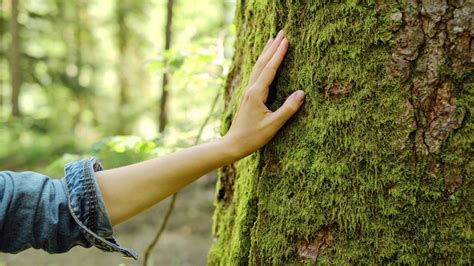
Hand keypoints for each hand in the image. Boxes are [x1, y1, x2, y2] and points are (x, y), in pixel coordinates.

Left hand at [224, 30, 304, 158]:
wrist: (233, 144)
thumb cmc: (253, 137)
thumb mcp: (273, 125)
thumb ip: (288, 109)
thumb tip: (302, 93)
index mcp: (257, 94)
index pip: (270, 69)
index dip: (279, 54)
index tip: (286, 40)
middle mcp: (251, 89)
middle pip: (262, 63)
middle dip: (272, 47)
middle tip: (282, 32)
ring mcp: (247, 92)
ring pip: (257, 67)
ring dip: (266, 52)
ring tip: (272, 40)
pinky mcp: (247, 96)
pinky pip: (256, 74)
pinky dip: (262, 63)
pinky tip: (263, 62)